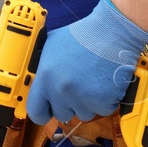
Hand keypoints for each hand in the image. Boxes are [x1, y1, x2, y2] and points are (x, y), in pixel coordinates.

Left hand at [27, 0, 147, 124]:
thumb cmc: (83, 36)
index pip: (36, 111)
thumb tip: (35, 80)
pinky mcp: (103, 101)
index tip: (49, 109)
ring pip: (83, 114)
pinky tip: (104, 82)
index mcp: (46, 77)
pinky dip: (106, 100)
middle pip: (61, 114)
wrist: (112, 32)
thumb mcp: (51, 45)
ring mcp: (82, 97)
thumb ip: (41, 67)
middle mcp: (61, 90)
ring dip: (88, 102)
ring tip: (92, 80)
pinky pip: (102, 110)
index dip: (43, 112)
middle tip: (78, 85)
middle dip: (69, 104)